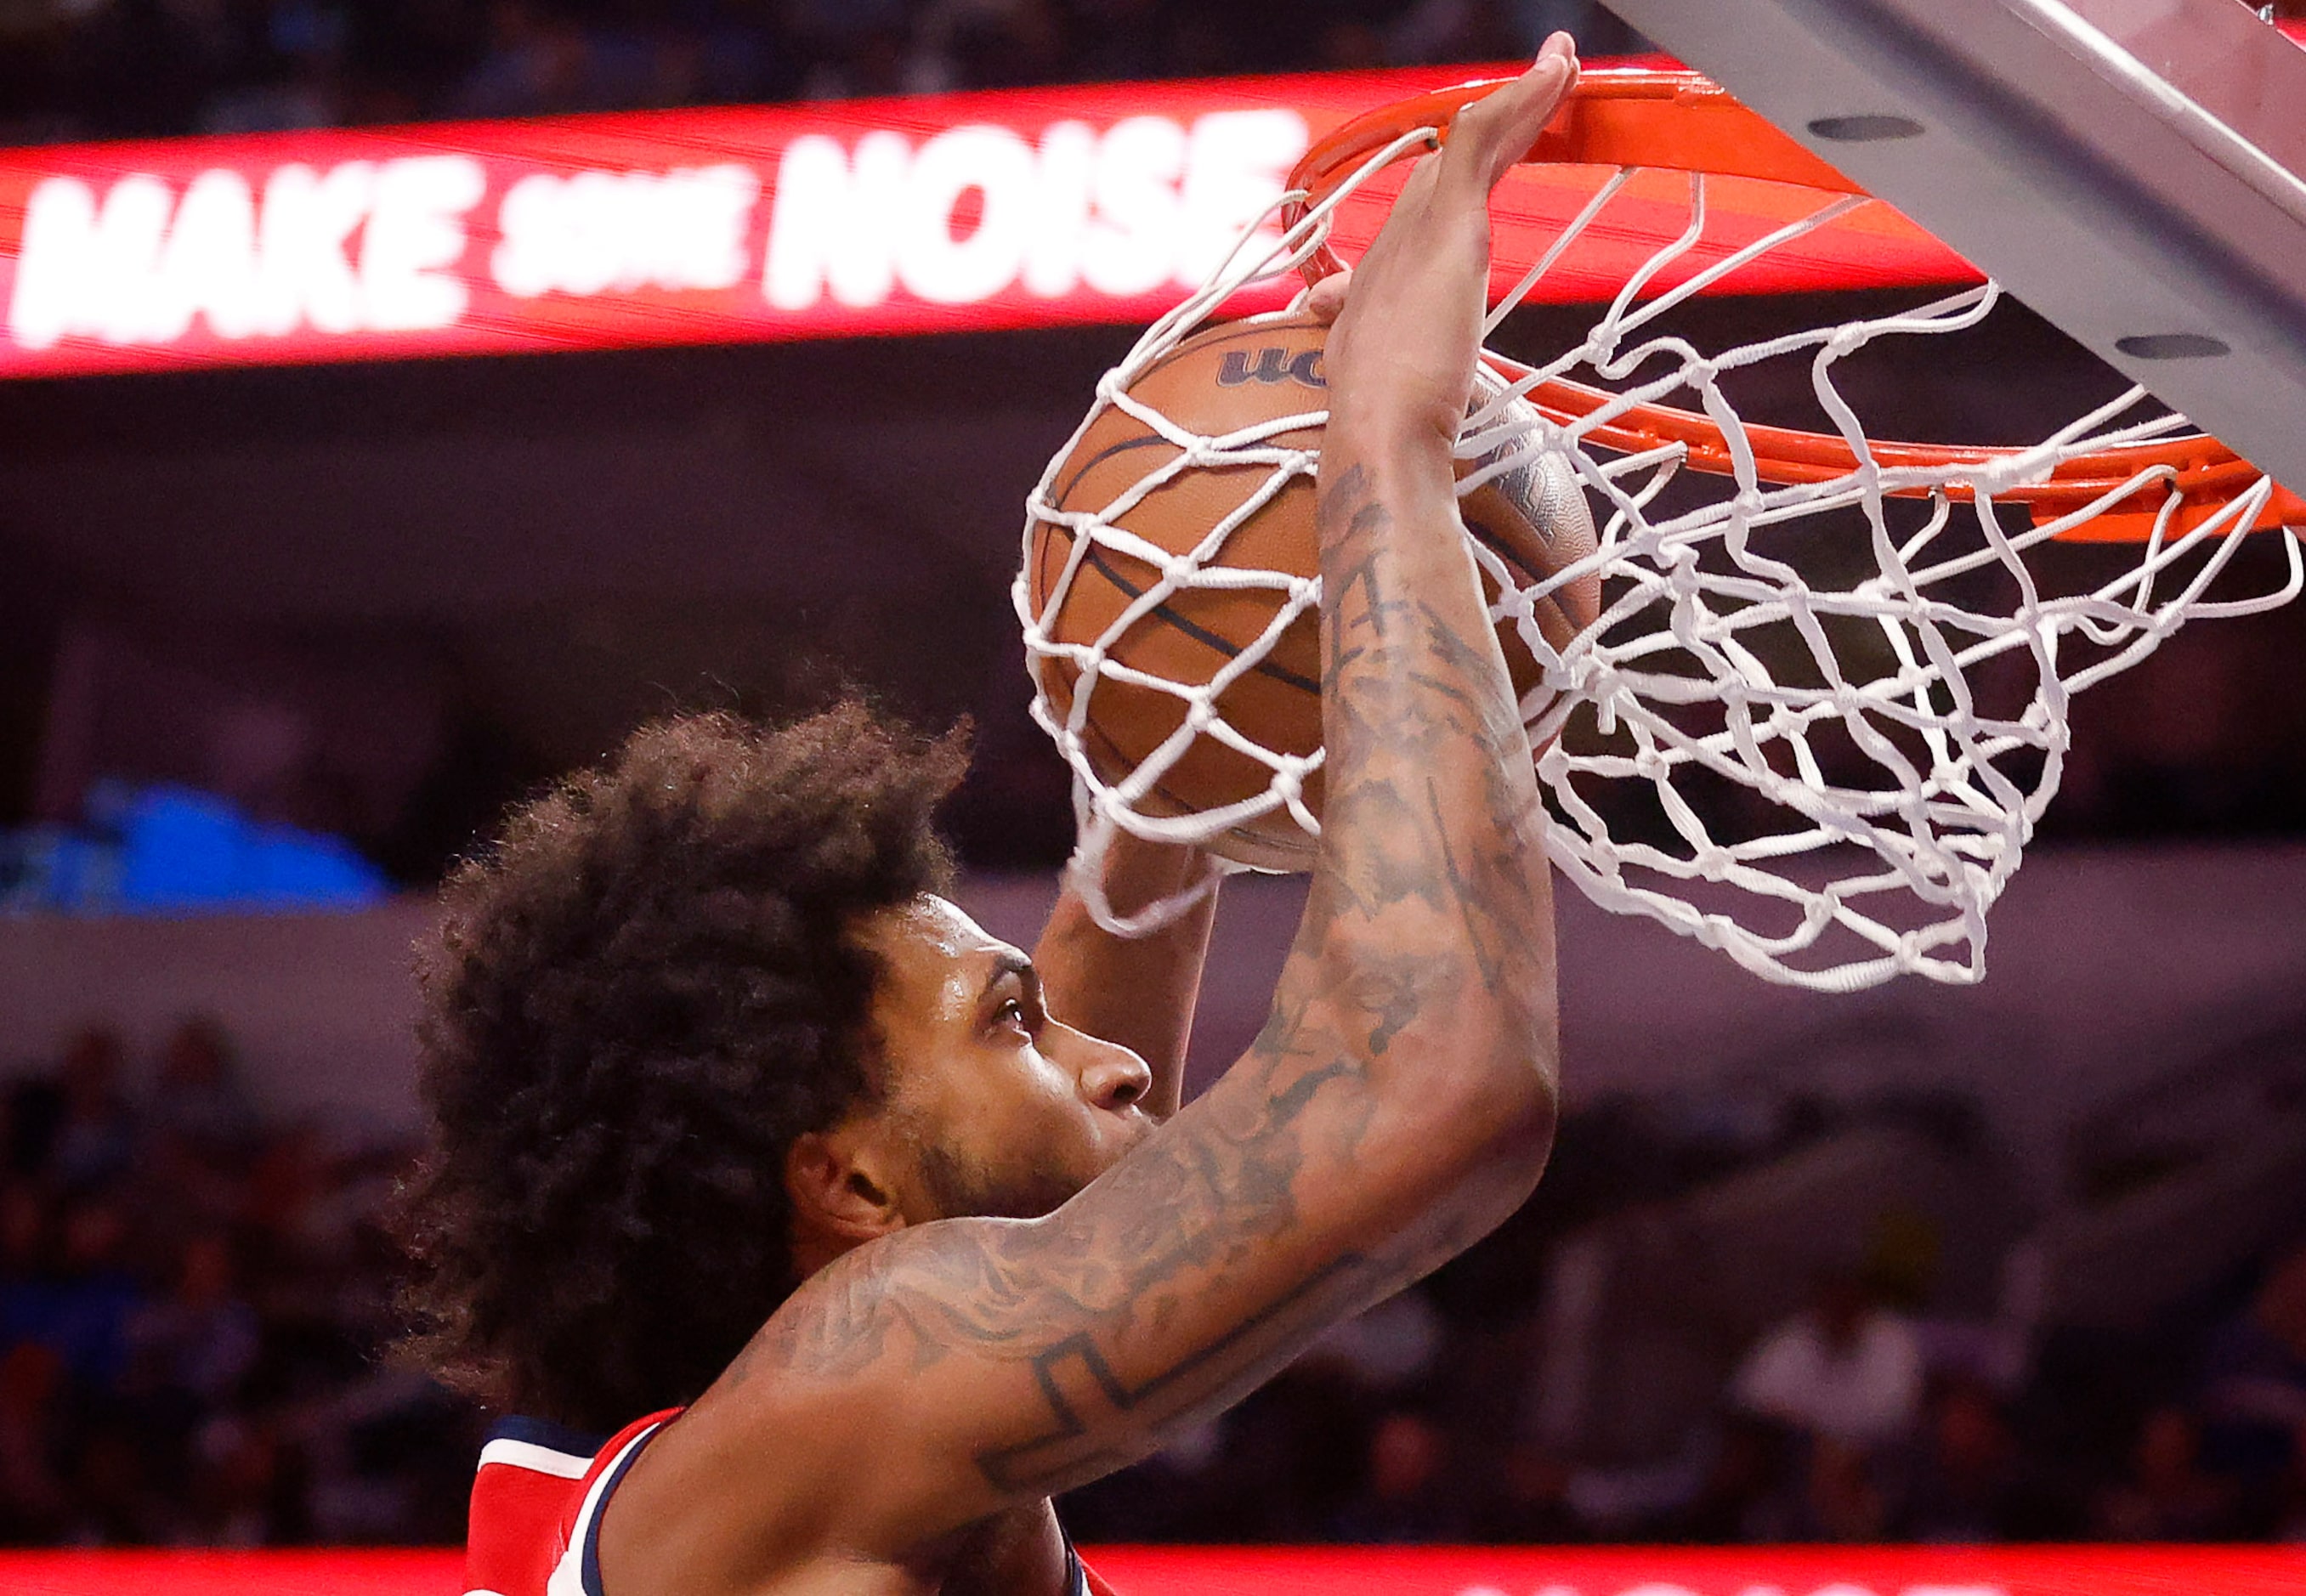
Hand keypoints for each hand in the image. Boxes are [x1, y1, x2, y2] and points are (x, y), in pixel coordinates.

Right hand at [1319, 34, 1579, 442]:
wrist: (1380, 431)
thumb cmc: (1383, 426)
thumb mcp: (1378, 384)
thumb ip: (1372, 355)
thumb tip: (1343, 335)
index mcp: (1377, 282)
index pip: (1424, 210)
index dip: (1458, 178)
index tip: (1489, 157)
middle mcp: (1391, 244)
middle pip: (1445, 166)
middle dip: (1493, 127)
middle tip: (1540, 88)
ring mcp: (1417, 229)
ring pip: (1468, 144)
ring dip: (1518, 101)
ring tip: (1562, 64)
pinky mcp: (1447, 223)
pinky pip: (1482, 140)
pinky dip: (1519, 101)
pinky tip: (1554, 73)